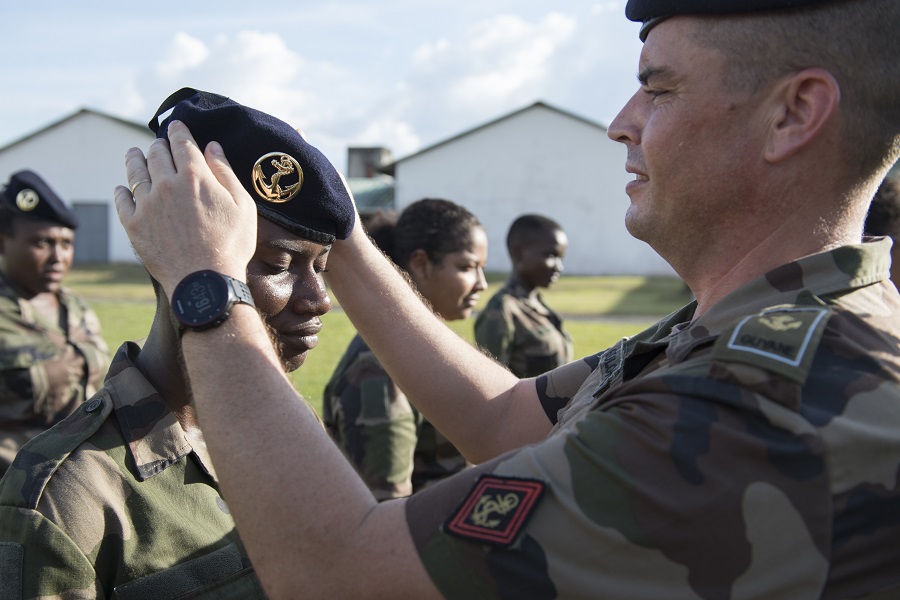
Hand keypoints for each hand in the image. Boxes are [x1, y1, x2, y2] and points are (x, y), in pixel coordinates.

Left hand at [114, 121, 256, 294]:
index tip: (176, 124)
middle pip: (156, 153)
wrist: (205, 282)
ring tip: (134, 154)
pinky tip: (123, 188)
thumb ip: (225, 173)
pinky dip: (122, 190)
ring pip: (135, 171)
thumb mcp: (242, 206)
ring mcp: (147, 204)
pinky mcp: (133, 224)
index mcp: (194, 175)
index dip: (179, 130)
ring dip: (135, 159)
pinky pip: (122, 199)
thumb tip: (212, 147)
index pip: (182, 141)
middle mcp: (166, 183)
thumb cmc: (231, 245)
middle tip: (159, 144)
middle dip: (159, 145)